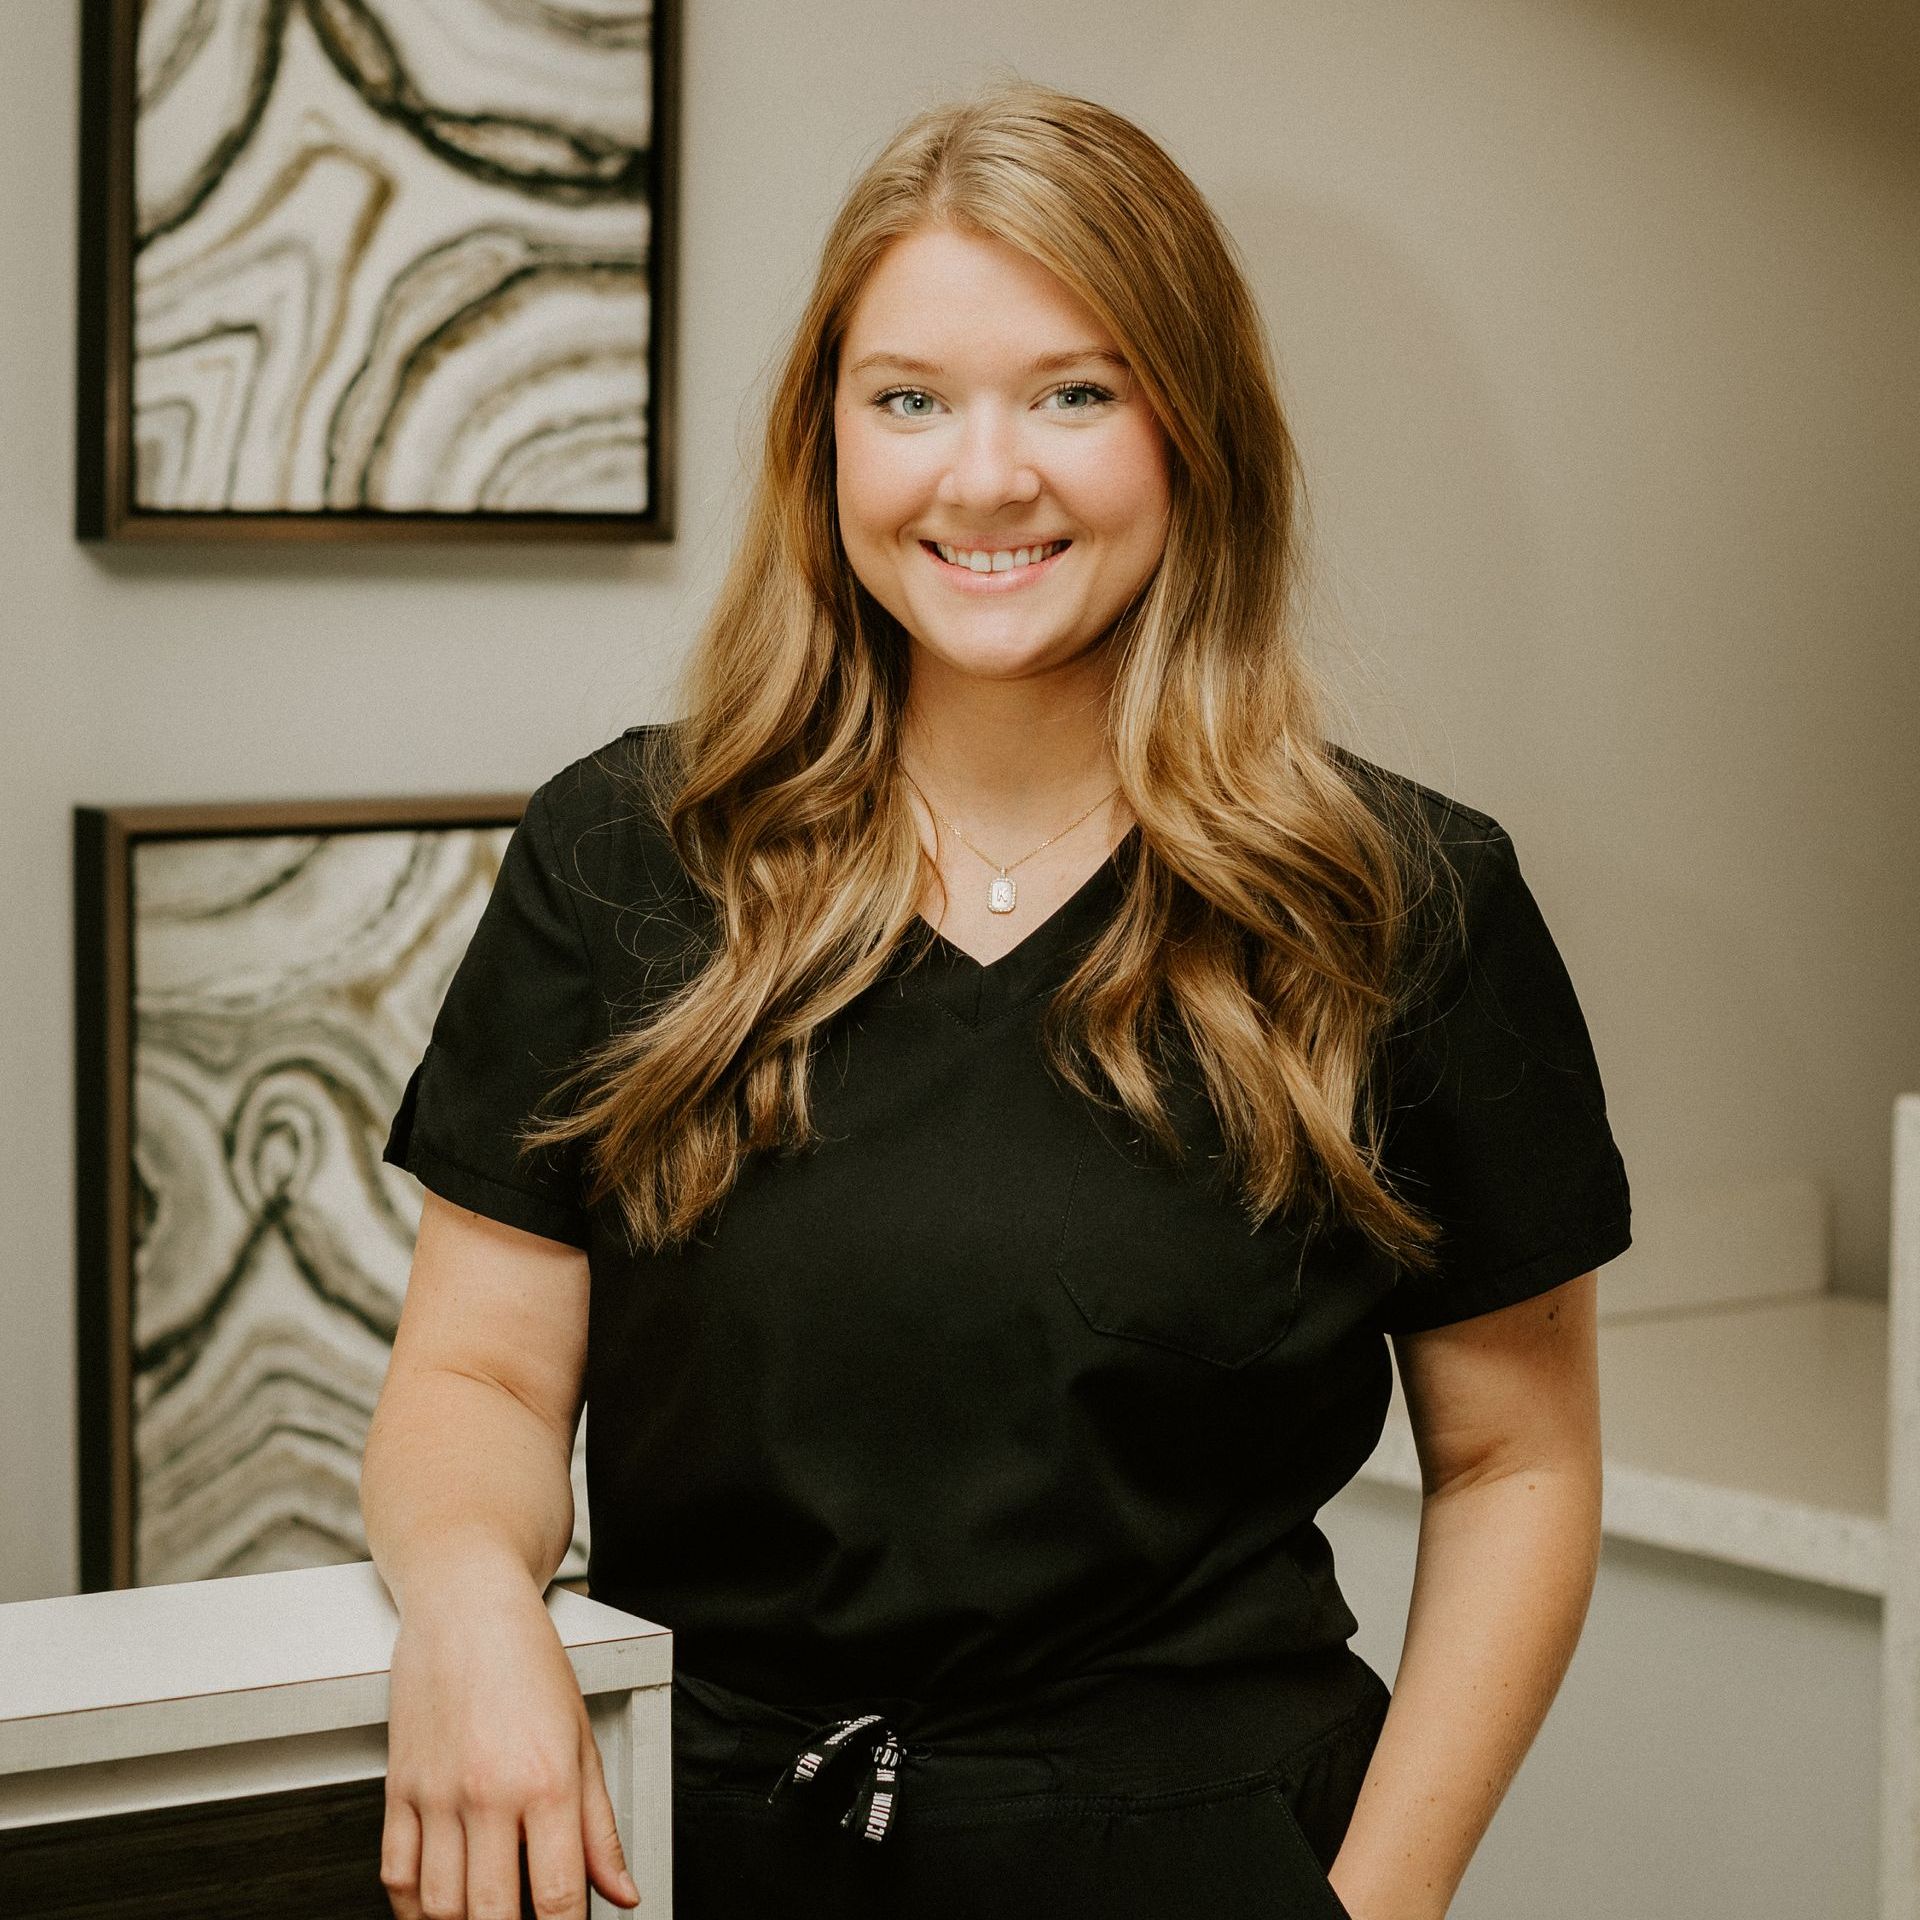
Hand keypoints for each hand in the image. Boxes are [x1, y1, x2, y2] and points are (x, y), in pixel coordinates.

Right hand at [380, 1565, 639, 1917]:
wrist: (467, 1605)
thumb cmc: (528, 1660)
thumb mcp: (582, 1738)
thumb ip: (601, 1826)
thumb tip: (622, 1891)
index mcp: (546, 1780)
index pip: (558, 1897)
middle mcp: (489, 1792)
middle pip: (491, 1916)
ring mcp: (437, 1793)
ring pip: (440, 1907)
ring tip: (487, 1914)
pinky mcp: (399, 1787)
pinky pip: (395, 1875)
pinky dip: (413, 1908)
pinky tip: (439, 1906)